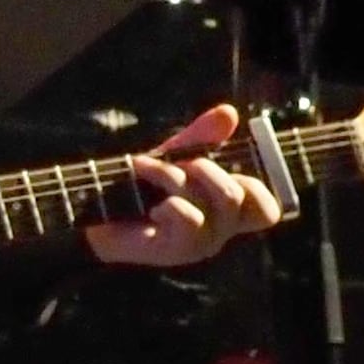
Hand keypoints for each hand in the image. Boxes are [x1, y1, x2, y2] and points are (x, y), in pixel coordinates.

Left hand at [85, 104, 293, 268]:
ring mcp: (199, 244)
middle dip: (204, 168)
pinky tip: (151, 205)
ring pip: (209, 203)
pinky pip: (187, 217)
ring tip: (146, 169)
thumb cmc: (140, 185)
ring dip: (174, 176)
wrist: (96, 209)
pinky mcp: (176, 251)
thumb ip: (202, 137)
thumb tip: (228, 112)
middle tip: (177, 163)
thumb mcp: (174, 155)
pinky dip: (168, 201)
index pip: (267, 209)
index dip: (257, 187)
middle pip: (236, 195)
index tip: (227, 169)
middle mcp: (219, 231)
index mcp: (226, 212)